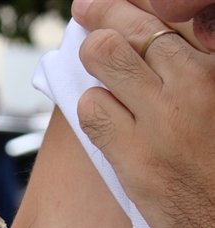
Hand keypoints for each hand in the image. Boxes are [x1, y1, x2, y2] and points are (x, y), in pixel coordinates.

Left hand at [71, 0, 214, 227]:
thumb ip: (196, 75)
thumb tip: (158, 51)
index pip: (165, 21)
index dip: (125, 6)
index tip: (103, 3)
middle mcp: (194, 86)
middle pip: (126, 32)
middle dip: (101, 18)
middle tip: (86, 12)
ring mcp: (161, 122)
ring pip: (103, 60)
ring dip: (95, 66)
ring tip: (102, 75)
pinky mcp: (134, 158)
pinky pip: (91, 110)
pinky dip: (91, 107)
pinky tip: (104, 115)